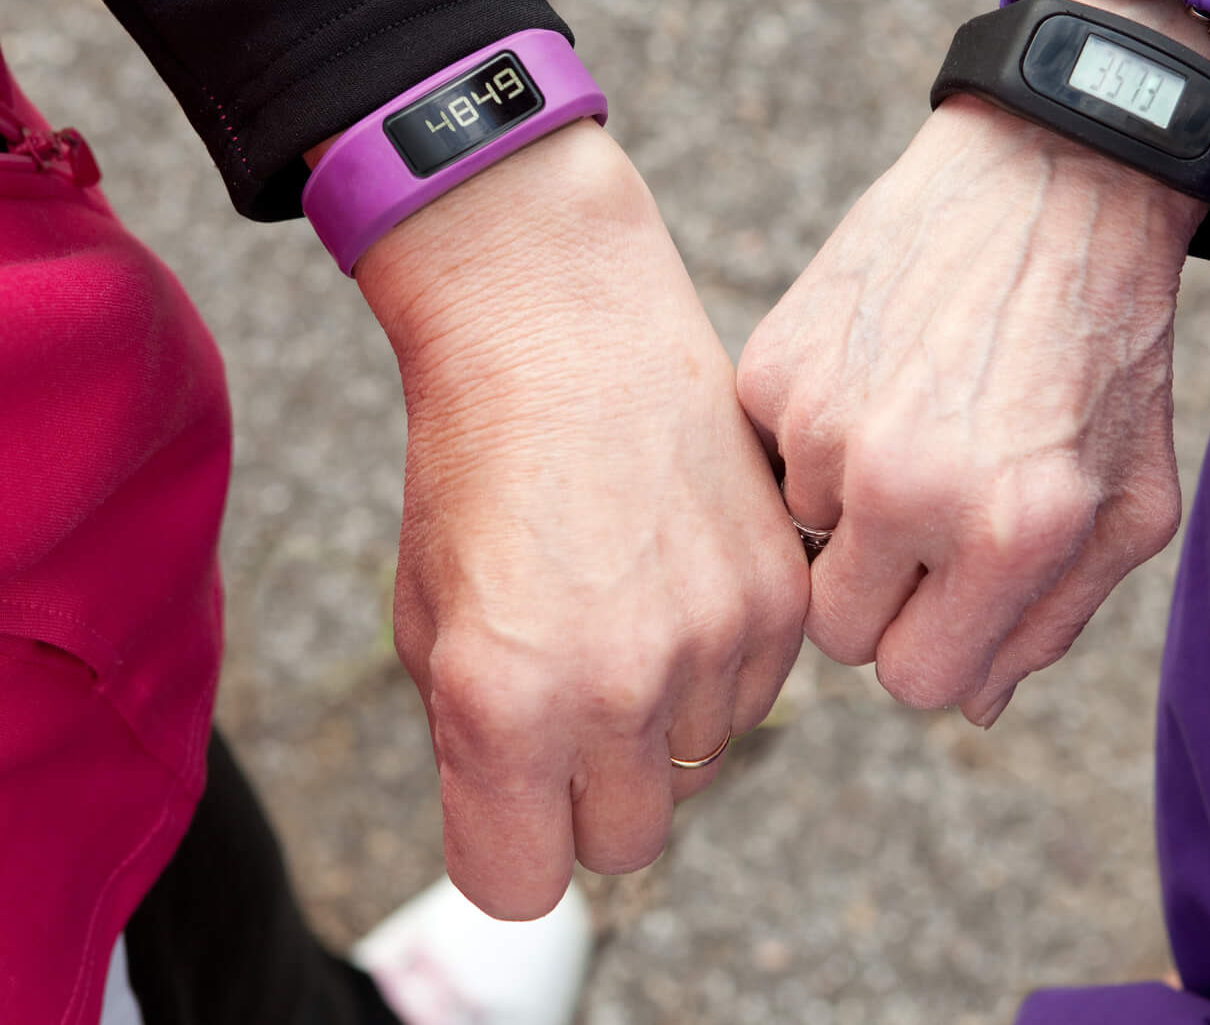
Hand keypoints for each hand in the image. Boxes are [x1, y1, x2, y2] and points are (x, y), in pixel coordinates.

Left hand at [353, 120, 809, 919]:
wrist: (564, 323)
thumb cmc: (474, 464)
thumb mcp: (428, 616)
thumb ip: (473, 741)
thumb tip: (533, 818)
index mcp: (503, 698)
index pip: (518, 885)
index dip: (503, 847)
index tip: (503, 800)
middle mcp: (618, 685)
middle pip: (621, 846)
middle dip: (587, 799)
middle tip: (565, 707)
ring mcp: (714, 640)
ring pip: (696, 769)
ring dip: (659, 725)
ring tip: (621, 612)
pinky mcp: (781, 599)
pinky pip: (753, 698)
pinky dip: (716, 666)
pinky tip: (673, 579)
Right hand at [737, 0, 1209, 725]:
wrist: (1054, 180)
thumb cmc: (1106, 348)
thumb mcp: (1129, 501)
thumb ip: (1055, 619)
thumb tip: (974, 704)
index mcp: (1012, 534)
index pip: (916, 683)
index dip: (934, 646)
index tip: (949, 598)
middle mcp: (910, 487)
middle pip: (837, 633)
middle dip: (880, 594)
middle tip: (925, 522)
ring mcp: (830, 423)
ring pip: (798, 543)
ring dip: (845, 509)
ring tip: (912, 424)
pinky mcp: (775, 366)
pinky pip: (768, 460)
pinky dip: (811, 438)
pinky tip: (875, 376)